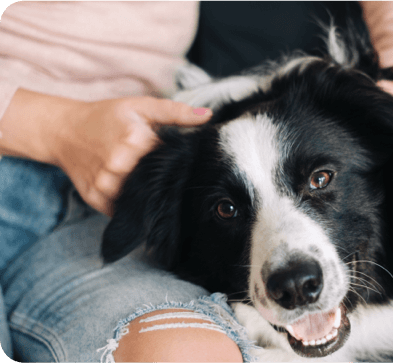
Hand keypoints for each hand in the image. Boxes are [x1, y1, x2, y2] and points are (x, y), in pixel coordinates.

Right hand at [46, 96, 211, 215]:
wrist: (64, 130)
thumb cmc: (106, 116)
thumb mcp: (141, 107)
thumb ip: (176, 112)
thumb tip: (207, 116)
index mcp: (135, 140)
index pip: (170, 161)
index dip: (175, 161)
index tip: (175, 159)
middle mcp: (119, 165)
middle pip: (156, 182)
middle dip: (161, 178)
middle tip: (157, 170)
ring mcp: (105, 184)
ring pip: (141, 198)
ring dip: (146, 193)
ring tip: (142, 180)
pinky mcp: (95, 199)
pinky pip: (123, 209)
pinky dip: (129, 203)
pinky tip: (129, 190)